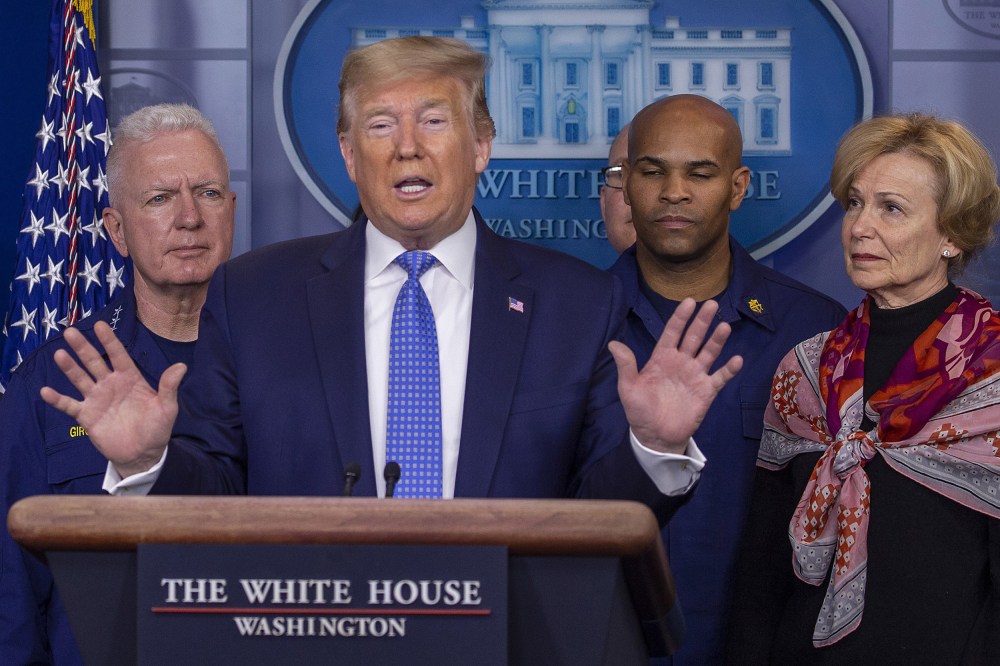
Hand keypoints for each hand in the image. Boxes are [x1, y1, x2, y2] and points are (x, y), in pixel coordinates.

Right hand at [39, 321, 185, 477]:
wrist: (143, 454)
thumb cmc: (157, 428)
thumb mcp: (167, 407)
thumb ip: (169, 387)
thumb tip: (181, 366)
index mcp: (130, 379)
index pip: (118, 355)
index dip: (109, 341)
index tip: (100, 325)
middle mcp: (111, 385)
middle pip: (94, 362)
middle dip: (83, 347)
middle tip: (71, 331)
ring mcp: (97, 399)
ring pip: (80, 379)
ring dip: (69, 368)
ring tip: (59, 354)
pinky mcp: (87, 416)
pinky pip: (69, 405)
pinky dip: (58, 399)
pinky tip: (46, 391)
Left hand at [609, 298, 742, 453]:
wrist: (655, 437)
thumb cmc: (640, 411)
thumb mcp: (628, 388)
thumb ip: (626, 365)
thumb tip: (613, 344)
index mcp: (662, 358)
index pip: (672, 333)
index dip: (680, 318)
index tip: (689, 302)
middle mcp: (681, 362)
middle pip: (693, 337)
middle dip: (702, 321)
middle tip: (712, 304)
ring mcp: (695, 376)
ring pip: (709, 353)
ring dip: (717, 340)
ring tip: (725, 326)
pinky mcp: (706, 391)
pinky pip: (720, 377)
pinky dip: (729, 369)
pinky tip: (737, 359)